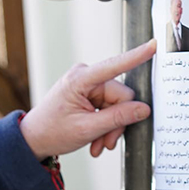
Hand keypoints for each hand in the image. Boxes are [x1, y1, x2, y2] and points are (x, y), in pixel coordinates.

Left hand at [19, 39, 156, 158]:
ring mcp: (88, 84)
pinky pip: (109, 108)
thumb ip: (117, 118)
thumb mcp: (86, 129)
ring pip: (117, 105)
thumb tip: (143, 109)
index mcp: (80, 79)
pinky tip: (96, 140)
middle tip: (106, 142)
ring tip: (98, 144)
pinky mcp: (90, 93)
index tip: (154, 45)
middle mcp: (86, 76)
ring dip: (110, 128)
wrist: (34, 139)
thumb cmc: (52, 132)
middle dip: (117, 122)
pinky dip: (105, 126)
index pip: (115, 66)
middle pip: (121, 96)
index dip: (137, 56)